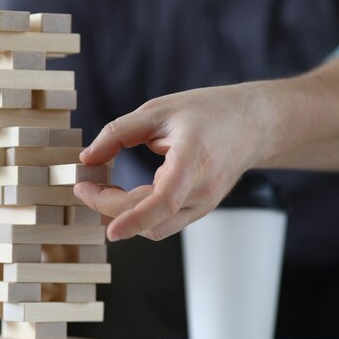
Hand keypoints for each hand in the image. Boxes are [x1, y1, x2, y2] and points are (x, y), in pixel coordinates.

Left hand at [74, 82, 275, 241]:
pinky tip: (120, 194)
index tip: (108, 229)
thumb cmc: (209, 112)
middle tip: (83, 186)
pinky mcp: (199, 210)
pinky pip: (162, 222)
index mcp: (194, 160)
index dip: (134, 219)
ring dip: (122, 215)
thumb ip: (118, 133)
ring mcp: (203, 205)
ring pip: (155, 227)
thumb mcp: (158, 110)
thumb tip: (87, 158)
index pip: (164, 201)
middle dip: (109, 206)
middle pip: (149, 216)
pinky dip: (137, 214)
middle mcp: (202, 190)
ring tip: (99, 189)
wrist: (255, 124)